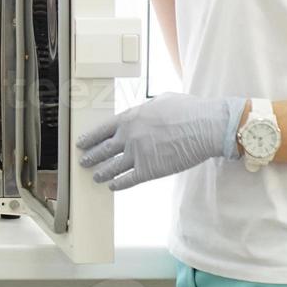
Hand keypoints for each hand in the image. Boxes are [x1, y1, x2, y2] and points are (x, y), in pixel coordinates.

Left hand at [75, 92, 247, 189]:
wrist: (205, 126)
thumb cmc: (188, 110)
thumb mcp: (161, 100)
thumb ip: (146, 108)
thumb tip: (143, 111)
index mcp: (129, 118)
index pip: (102, 130)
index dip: (90, 138)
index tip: (81, 143)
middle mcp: (128, 136)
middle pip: (102, 150)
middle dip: (90, 157)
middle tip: (83, 161)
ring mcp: (137, 154)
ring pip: (111, 167)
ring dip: (101, 172)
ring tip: (95, 176)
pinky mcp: (149, 170)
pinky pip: (128, 180)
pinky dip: (118, 184)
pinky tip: (113, 186)